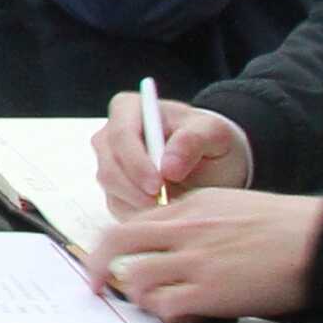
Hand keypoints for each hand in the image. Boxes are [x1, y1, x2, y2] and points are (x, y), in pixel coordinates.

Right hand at [89, 95, 252, 212]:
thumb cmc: (207, 139)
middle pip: (109, 166)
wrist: (209, 160)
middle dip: (136, 190)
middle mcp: (111, 134)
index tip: (159, 186)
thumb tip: (168, 167)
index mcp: (129, 108)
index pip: (122, 135)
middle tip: (166, 204)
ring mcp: (108, 163)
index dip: (136, 163)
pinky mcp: (113, 189)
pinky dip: (140, 213)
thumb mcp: (214, 134)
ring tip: (172, 205)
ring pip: (111, 190)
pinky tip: (164, 209)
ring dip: (140, 203)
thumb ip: (193, 142)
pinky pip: (118, 207)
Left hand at [92, 190, 322, 322]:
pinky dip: (165, 314)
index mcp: (187, 208)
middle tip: (96, 287)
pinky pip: (166, 307)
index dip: (108, 246)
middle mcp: (184, 231)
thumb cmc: (280, 225)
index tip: (103, 261)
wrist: (316, 240)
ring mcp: (195, 262)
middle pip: (116, 246)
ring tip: (152, 302)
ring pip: (135, 280)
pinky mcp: (211, 293)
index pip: (128, 224)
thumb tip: (162, 236)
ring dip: (137, 295)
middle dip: (97, 268)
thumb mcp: (227, 204)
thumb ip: (190, 218)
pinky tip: (179, 314)